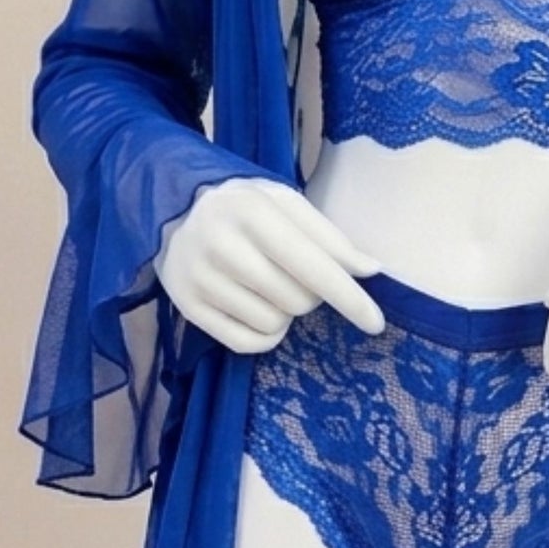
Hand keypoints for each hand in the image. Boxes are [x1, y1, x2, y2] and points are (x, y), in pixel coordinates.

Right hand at [155, 174, 385, 352]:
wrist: (173, 209)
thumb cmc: (243, 207)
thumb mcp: (285, 203)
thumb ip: (329, 236)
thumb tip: (370, 269)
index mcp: (252, 211)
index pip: (313, 266)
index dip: (350, 297)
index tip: (375, 323)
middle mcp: (222, 246)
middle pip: (299, 301)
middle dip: (311, 294)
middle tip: (294, 273)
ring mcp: (200, 280)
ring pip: (275, 324)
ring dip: (285, 312)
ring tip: (268, 285)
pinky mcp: (187, 308)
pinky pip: (248, 344)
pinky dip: (266, 334)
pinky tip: (258, 309)